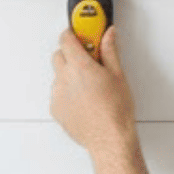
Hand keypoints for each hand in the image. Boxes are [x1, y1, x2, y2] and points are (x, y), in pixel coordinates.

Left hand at [50, 26, 135, 153]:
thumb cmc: (116, 112)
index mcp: (80, 67)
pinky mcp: (56, 109)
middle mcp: (65, 79)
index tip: (80, 33)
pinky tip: (83, 100)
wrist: (109, 140)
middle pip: (58, 55)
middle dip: (70, 54)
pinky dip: (67, 92)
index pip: (66, 39)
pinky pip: (57, 94)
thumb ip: (110, 51)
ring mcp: (58, 95)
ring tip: (88, 85)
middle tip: (87, 59)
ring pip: (58, 76)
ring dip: (68, 75)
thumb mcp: (118, 76)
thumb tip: (108, 35)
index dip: (72, 34)